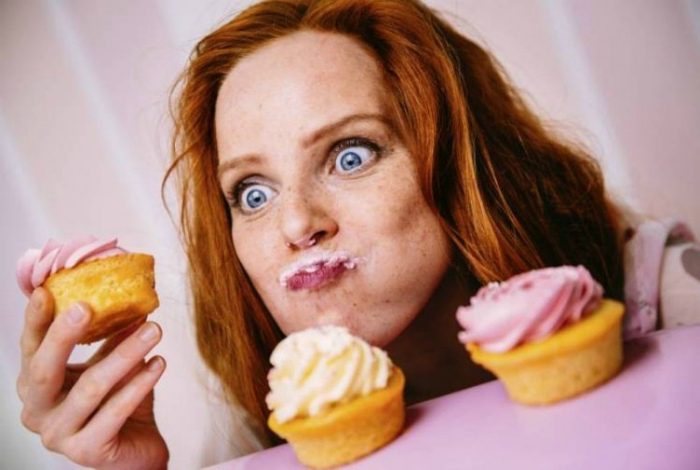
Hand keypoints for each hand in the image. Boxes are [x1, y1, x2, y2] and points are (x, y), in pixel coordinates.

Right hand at [17, 287, 168, 468]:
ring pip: (90, 388)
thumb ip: (113, 335)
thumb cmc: (117, 405)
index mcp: (35, 385)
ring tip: (154, 330)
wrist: (136, 452)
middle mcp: (37, 412)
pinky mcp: (86, 452)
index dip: (36, 321)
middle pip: (43, 371)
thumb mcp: (111, 363)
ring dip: (125, 354)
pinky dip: (140, 384)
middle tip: (88, 306)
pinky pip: (115, 412)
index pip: (30, 348)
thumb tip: (133, 297)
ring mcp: (58, 435)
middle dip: (64, 336)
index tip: (47, 291)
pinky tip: (159, 363)